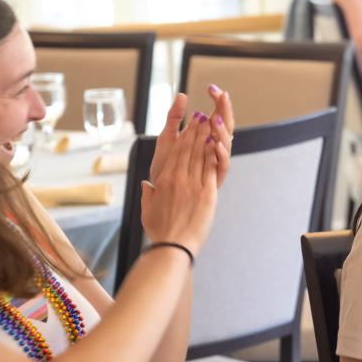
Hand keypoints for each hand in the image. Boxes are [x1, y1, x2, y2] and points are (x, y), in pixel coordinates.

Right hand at [139, 108, 219, 254]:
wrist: (174, 245)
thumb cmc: (160, 231)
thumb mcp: (148, 209)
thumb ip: (147, 194)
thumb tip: (145, 185)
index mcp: (164, 181)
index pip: (175, 153)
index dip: (183, 137)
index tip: (187, 126)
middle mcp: (179, 179)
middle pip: (188, 150)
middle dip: (195, 131)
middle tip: (201, 116)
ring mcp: (194, 185)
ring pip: (200, 156)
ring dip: (206, 138)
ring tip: (210, 124)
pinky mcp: (207, 194)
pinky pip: (210, 170)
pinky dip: (213, 155)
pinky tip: (217, 144)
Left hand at [150, 85, 234, 187]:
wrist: (162, 196)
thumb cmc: (165, 169)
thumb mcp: (167, 138)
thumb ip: (174, 117)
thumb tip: (182, 95)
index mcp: (205, 138)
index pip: (217, 115)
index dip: (217, 102)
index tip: (213, 88)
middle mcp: (214, 149)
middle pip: (226, 126)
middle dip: (225, 110)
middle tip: (222, 95)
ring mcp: (215, 163)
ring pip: (227, 144)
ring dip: (222, 130)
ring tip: (216, 119)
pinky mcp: (214, 179)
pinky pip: (222, 165)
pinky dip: (220, 154)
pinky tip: (215, 144)